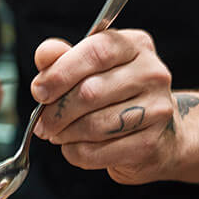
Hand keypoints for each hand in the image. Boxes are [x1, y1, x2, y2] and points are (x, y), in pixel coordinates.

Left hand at [30, 29, 181, 184]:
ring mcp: (157, 110)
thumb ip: (64, 58)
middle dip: (56, 111)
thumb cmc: (116, 97)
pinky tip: (73, 147)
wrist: (159, 136)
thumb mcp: (91, 69)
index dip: (60, 73)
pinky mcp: (150, 144)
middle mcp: (152, 74)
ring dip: (65, 133)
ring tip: (56, 134)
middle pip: (90, 92)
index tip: (38, 91)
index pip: (96, 52)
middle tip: (42, 123)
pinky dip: (76, 152)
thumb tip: (45, 54)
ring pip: (94, 124)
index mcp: (135, 46)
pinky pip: (99, 152)